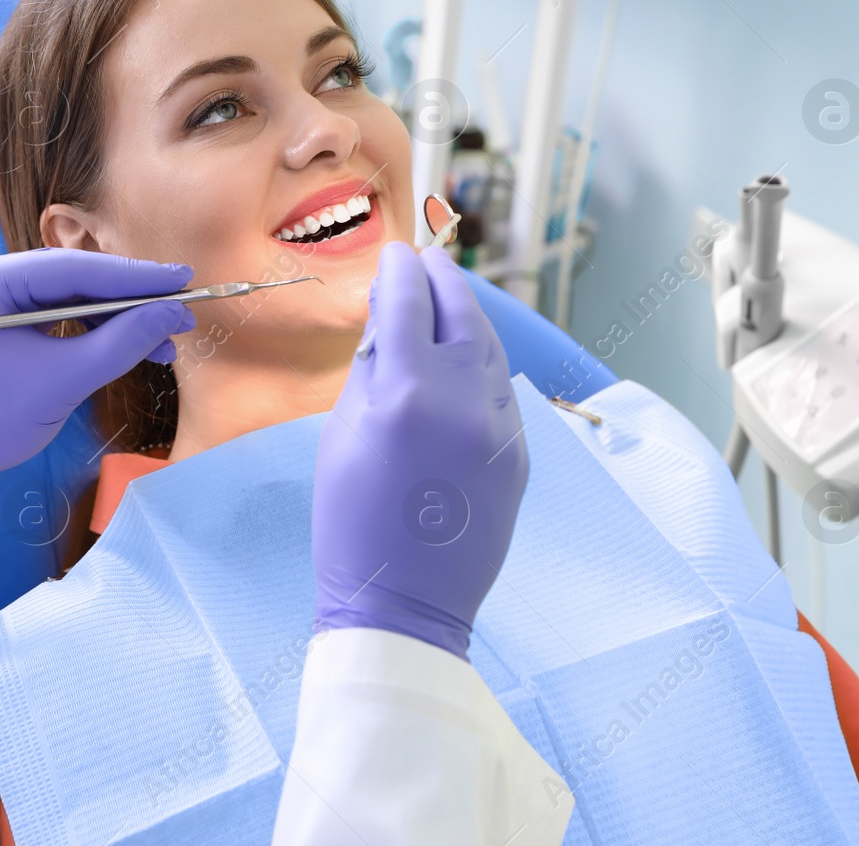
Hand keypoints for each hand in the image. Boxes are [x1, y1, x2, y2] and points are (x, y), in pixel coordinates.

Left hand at [0, 249, 195, 493]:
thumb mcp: (64, 381)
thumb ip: (122, 343)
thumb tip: (173, 314)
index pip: (74, 269)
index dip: (134, 276)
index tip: (182, 279)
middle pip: (76, 278)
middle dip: (131, 299)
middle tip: (181, 310)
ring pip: (73, 296)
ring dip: (119, 318)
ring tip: (165, 340)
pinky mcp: (5, 314)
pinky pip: (60, 312)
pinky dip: (96, 329)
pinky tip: (135, 343)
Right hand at [312, 243, 528, 659]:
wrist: (402, 603)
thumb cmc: (350, 522)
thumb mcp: (341, 435)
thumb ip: (371, 369)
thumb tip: (390, 320)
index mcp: (408, 395)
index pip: (410, 304)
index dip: (400, 272)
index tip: (394, 254)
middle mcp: (463, 403)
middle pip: (461, 315)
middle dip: (443, 281)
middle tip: (426, 261)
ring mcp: (500, 430)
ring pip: (489, 350)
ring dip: (467, 317)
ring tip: (446, 299)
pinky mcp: (517, 455)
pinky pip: (499, 392)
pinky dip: (480, 364)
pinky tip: (462, 357)